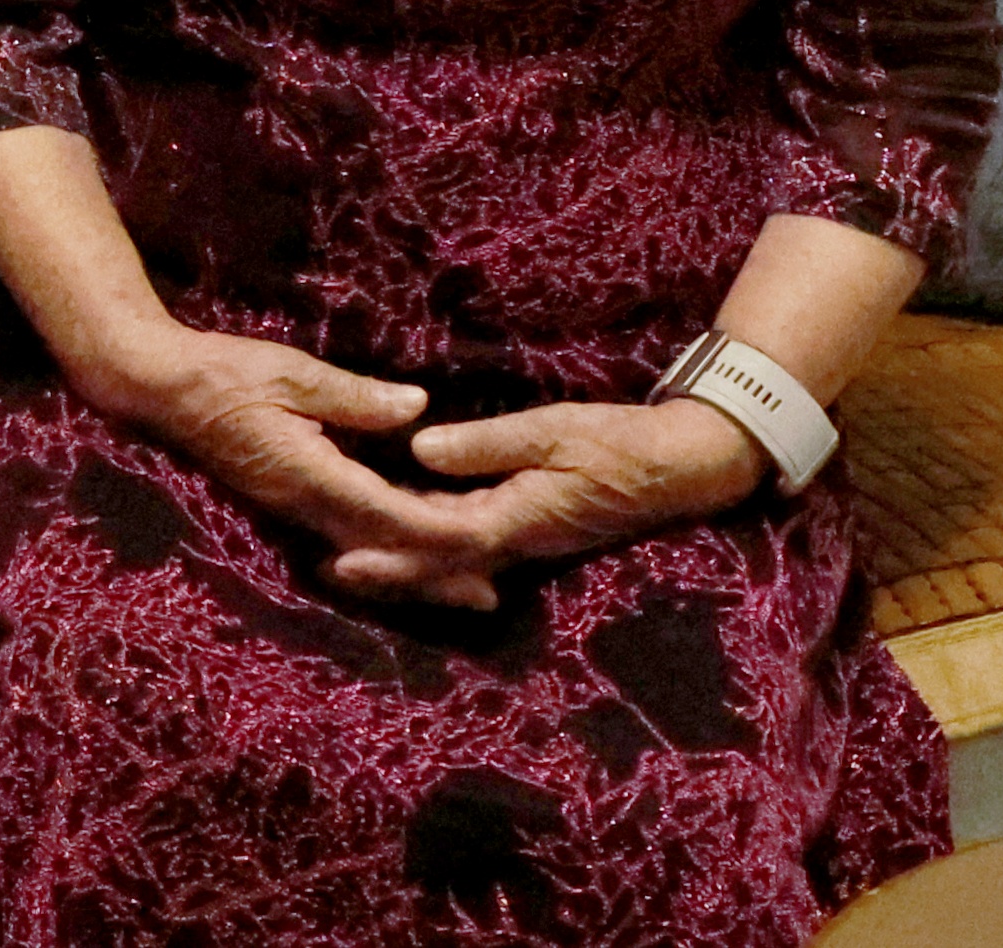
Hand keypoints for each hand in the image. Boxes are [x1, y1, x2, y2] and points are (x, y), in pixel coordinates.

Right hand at [75, 321, 511, 610]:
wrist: (158, 388)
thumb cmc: (223, 371)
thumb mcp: (291, 371)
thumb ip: (354, 396)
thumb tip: (417, 409)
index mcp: (309, 474)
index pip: (386, 516)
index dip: (439, 534)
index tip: (486, 543)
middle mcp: (302, 505)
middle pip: (381, 553)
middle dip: (435, 575)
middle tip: (491, 597)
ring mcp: (291, 509)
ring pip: (363, 553)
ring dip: (412, 571)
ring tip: (461, 585)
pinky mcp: (285, 502)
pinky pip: (344, 537)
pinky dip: (383, 549)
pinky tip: (404, 548)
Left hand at [330, 399, 766, 604]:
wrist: (677, 467)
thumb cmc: (615, 442)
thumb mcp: (550, 431)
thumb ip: (485, 445)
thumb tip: (419, 451)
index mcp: (517, 520)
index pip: (441, 544)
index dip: (391, 553)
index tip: (342, 558)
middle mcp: (517, 542)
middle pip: (440, 565)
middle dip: (387, 569)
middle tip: (325, 571)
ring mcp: (526, 541)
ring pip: (454, 560)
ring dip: (407, 562)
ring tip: (350, 559)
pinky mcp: (532, 529)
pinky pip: (473, 545)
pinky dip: (436, 545)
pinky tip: (408, 533)